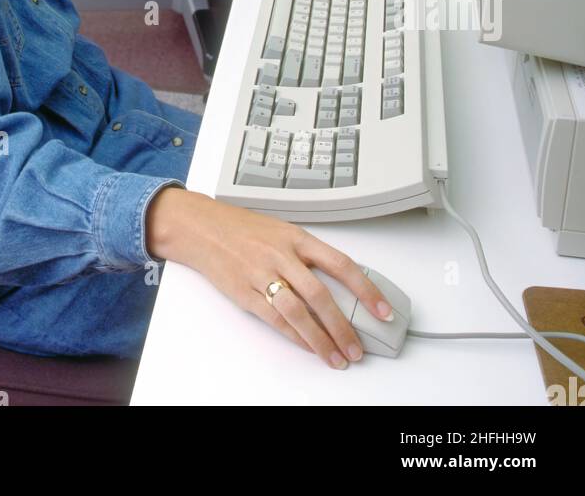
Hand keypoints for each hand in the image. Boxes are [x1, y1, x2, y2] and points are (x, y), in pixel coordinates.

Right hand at [147, 190, 395, 367]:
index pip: (341, 264)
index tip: (383, 310)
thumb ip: (308, 255)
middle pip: (320, 295)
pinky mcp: (244, 293)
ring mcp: (262, 274)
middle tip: (358, 348)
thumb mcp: (281, 231)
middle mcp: (282, 255)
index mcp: (297, 237)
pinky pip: (275, 320)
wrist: (202, 227)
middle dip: (343, 327)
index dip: (366, 289)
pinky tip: (308, 346)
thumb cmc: (243, 228)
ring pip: (298, 313)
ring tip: (336, 357)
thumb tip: (342, 283)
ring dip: (320, 340)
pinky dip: (294, 336)